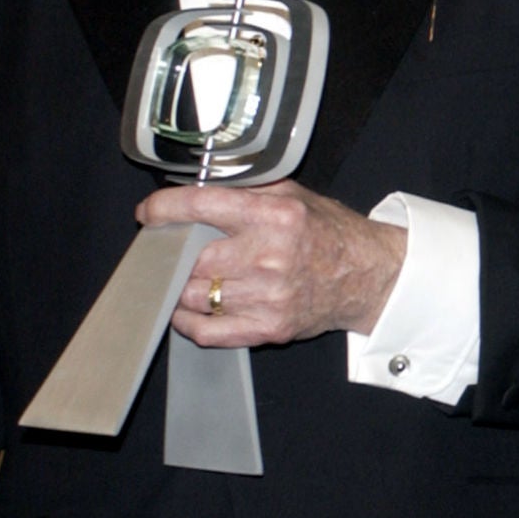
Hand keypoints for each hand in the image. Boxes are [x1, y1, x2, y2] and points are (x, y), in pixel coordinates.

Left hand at [148, 180, 407, 345]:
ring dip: (182, 289)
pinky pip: (207, 332)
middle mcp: (268, 256)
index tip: (150, 213)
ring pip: (192, 297)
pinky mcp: (269, 327)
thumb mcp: (294, 196)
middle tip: (170, 250)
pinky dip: (188, 323)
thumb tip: (196, 185)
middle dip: (173, 254)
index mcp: (273, 216)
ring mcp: (268, 296)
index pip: (199, 207)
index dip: (163, 209)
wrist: (369, 275)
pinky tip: (190, 310)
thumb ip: (247, 189)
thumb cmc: (329, 233)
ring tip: (186, 279)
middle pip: (189, 259)